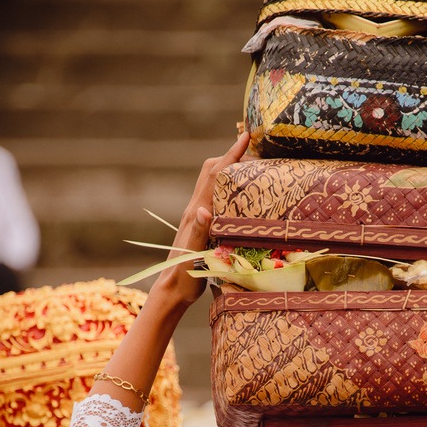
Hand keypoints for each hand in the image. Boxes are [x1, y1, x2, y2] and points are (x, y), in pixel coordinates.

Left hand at [151, 131, 250, 307]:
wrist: (171, 291)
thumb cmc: (183, 278)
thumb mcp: (192, 256)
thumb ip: (198, 232)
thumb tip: (202, 209)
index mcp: (195, 213)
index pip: (215, 176)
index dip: (231, 154)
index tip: (246, 136)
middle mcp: (194, 210)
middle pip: (211, 171)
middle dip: (230, 156)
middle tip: (255, 151)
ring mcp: (196, 216)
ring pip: (211, 182)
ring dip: (228, 169)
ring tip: (251, 166)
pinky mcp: (199, 225)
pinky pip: (213, 196)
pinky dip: (227, 186)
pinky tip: (238, 193)